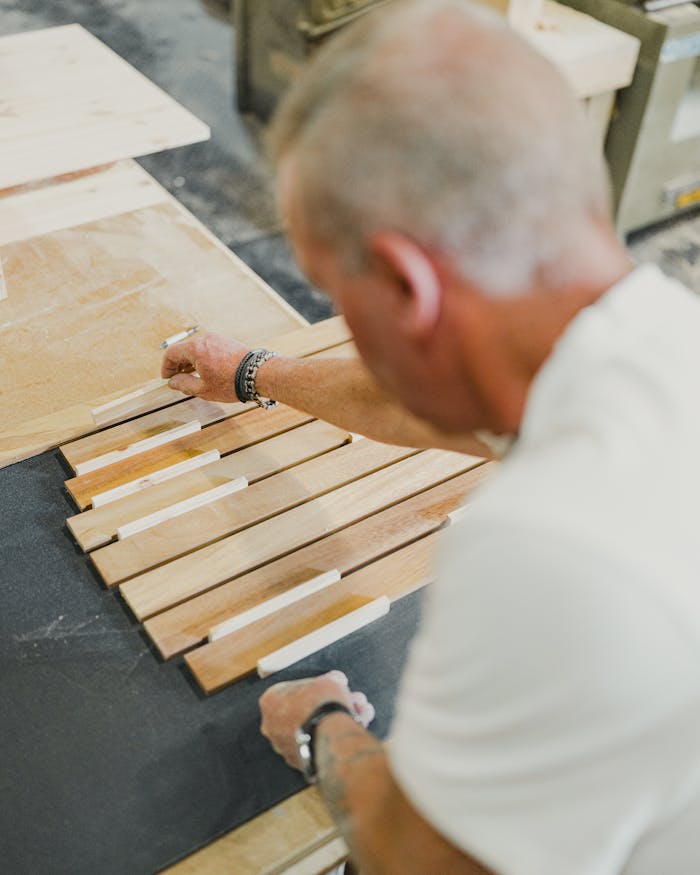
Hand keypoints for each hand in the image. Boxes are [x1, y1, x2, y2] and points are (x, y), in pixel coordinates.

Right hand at [160, 332, 249, 401]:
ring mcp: (217, 339)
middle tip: (179, 380)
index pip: (171, 353)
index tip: (168, 378)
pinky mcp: (226, 342)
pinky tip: (207, 372)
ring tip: (193, 378)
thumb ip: (184, 385)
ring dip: (190, 362)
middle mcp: (205, 339)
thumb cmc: (232, 382)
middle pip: (183, 350)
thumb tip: (173, 382)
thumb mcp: (203, 389)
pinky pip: (208, 348)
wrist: (259, 374)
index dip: (166, 367)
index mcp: (196, 348)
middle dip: (178, 365)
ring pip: (196, 349)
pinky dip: (202, 359)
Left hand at [260, 671, 374, 769]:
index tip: (334, 686)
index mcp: (271, 701)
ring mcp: (285, 747)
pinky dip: (334, 736)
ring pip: (316, 728)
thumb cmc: (322, 705)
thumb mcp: (329, 681)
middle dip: (333, 704)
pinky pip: (319, 744)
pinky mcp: (300, 762)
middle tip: (352, 699)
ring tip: (362, 713)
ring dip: (339, 719)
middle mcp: (272, 726)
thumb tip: (336, 681)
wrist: (330, 738)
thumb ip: (330, 680)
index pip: (294, 689)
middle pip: (308, 710)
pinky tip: (356, 727)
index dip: (319, 686)